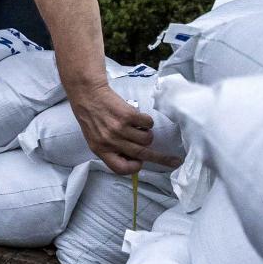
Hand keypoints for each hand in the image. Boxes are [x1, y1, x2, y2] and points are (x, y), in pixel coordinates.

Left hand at [67, 83, 182, 174]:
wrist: (88, 95)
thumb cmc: (92, 118)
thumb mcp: (95, 139)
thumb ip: (111, 150)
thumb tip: (135, 160)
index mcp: (100, 150)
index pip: (120, 169)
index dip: (134, 167)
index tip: (140, 162)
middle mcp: (110, 141)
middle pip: (141, 155)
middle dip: (161, 159)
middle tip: (174, 161)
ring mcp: (119, 128)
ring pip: (147, 139)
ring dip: (148, 134)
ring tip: (138, 127)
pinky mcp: (127, 115)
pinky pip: (148, 123)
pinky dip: (147, 121)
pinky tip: (137, 118)